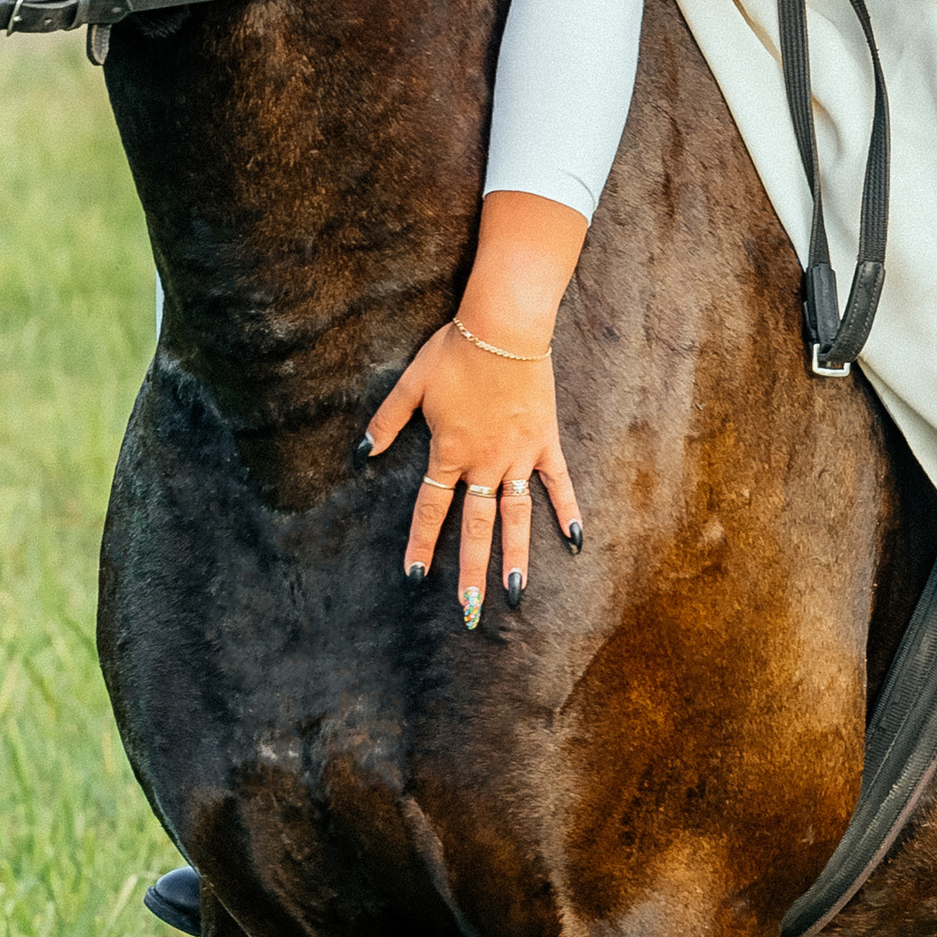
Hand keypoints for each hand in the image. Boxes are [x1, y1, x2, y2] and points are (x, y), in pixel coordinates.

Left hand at [361, 319, 581, 626]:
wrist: (504, 327)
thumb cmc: (454, 352)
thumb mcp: (411, 384)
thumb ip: (387, 422)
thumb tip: (361, 453)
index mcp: (449, 451)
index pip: (431, 509)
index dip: (422, 544)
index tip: (416, 577)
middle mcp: (484, 462)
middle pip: (476, 525)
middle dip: (472, 570)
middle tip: (470, 609)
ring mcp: (518, 455)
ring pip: (517, 515)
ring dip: (515, 555)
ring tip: (515, 592)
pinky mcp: (545, 442)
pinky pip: (557, 483)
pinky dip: (567, 511)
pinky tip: (575, 540)